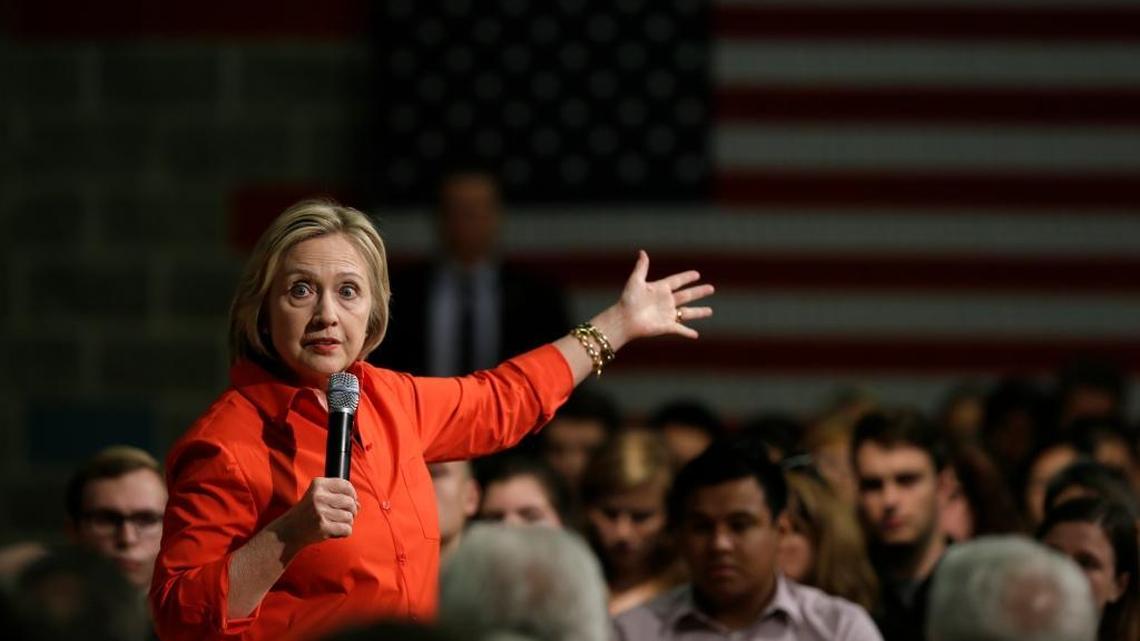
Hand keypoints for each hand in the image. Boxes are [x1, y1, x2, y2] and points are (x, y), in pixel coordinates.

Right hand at [271, 478, 358, 551]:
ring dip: (347, 523)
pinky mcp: (323, 527)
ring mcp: (320, 512)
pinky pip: (347, 529)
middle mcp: (319, 496)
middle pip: (350, 502)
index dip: (352, 494)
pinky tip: (334, 531)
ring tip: (335, 524)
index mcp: (318, 484)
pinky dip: (344, 532)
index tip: (350, 500)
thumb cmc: (307, 513)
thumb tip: (359, 504)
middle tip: (342, 516)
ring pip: (349, 517)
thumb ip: (338, 496)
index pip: (346, 485)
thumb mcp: (318, 496)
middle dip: (351, 511)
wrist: (288, 531)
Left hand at [598, 250, 713, 346]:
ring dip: (699, 312)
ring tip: (710, 311)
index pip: (677, 281)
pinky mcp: (666, 326)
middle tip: (711, 288)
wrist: (624, 319)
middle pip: (687, 295)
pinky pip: (680, 329)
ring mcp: (667, 314)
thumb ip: (641, 267)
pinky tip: (696, 335)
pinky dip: (688, 332)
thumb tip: (642, 252)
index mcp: (660, 289)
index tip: (697, 274)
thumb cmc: (628, 300)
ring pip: (687, 313)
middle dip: (699, 292)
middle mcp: (666, 301)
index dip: (686, 277)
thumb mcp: (636, 281)